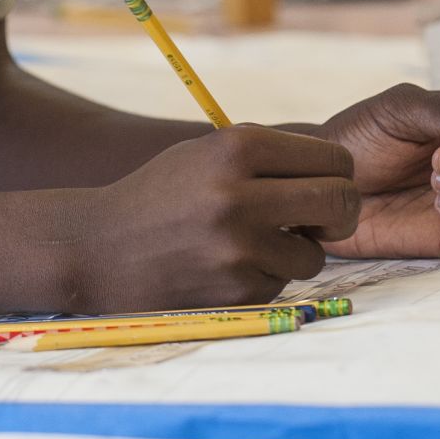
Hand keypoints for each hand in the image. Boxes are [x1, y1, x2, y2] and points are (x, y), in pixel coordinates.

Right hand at [71, 126, 358, 311]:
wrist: (98, 248)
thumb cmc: (162, 194)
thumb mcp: (208, 153)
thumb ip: (270, 157)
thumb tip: (341, 174)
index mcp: (239, 147)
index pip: (334, 159)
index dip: (337, 175)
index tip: (323, 186)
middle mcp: (241, 195)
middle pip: (340, 202)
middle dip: (339, 214)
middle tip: (320, 221)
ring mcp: (238, 248)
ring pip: (314, 254)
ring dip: (297, 252)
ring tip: (256, 243)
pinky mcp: (234, 291)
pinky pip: (280, 284)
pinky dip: (263, 277)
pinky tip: (226, 266)